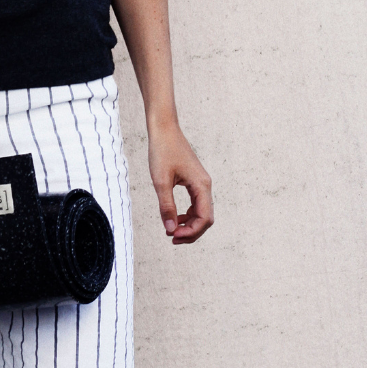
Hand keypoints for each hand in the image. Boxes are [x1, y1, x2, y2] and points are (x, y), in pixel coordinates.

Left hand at [147, 118, 212, 244]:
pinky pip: (195, 203)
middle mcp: (205, 185)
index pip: (204, 218)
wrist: (164, 129)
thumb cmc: (162, 151)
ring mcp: (200, 182)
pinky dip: (186, 214)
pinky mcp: (193, 180)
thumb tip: (169, 229)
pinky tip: (173, 217)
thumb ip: (166, 206)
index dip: (191, 232)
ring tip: (171, 231)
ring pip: (201, 212)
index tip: (172, 236)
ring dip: (188, 224)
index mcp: (201, 185)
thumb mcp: (161, 180)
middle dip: (191, 232)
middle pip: (205, 218)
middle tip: (171, 238)